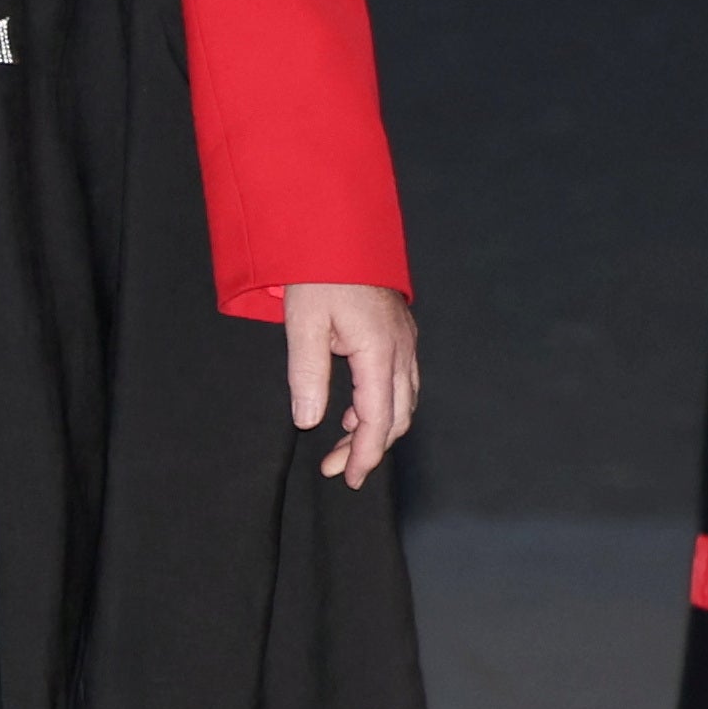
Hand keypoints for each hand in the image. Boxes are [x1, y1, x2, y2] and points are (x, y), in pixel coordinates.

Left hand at [284, 284, 416, 487]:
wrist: (340, 232)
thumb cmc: (319, 273)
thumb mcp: (303, 324)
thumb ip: (307, 374)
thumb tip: (310, 421)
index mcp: (379, 351)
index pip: (377, 417)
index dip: (365, 452)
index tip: (350, 476)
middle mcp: (401, 350)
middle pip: (396, 415)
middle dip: (370, 447)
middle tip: (340, 470)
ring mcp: (404, 341)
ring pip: (401, 400)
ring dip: (376, 428)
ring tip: (343, 447)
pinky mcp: (399, 334)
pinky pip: (399, 381)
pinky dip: (380, 404)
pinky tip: (352, 412)